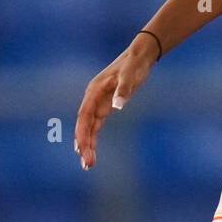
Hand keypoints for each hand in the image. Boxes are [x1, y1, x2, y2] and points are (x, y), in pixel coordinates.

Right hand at [74, 34, 158, 169]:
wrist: (140, 56)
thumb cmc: (134, 65)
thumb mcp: (130, 76)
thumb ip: (124, 90)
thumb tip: (117, 107)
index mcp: (94, 92)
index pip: (84, 116)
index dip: (82, 133)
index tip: (81, 149)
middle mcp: (92, 99)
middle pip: (85, 125)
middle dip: (84, 145)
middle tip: (87, 165)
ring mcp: (98, 103)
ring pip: (89, 128)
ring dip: (88, 145)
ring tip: (88, 165)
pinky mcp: (106, 107)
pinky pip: (96, 126)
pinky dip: (93, 138)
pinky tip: (91, 152)